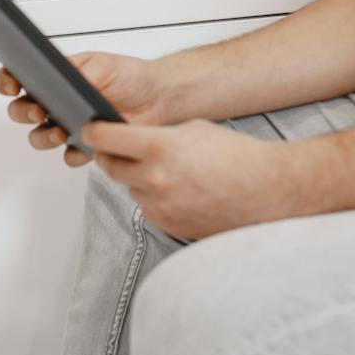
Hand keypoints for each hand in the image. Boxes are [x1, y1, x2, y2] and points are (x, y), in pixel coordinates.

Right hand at [0, 50, 170, 166]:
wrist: (159, 98)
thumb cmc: (131, 76)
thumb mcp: (103, 64)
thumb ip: (78, 71)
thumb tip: (59, 78)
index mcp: (57, 77)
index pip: (20, 78)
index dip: (8, 81)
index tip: (11, 85)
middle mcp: (58, 102)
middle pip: (22, 111)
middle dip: (23, 112)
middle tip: (38, 111)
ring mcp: (70, 124)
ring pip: (40, 137)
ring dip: (44, 137)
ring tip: (60, 132)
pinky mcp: (86, 144)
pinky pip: (69, 156)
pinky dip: (72, 155)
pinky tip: (81, 148)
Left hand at [84, 119, 295, 239]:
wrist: (266, 190)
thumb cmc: (237, 157)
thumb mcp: (193, 129)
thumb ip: (156, 135)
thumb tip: (130, 139)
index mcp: (159, 148)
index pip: (106, 138)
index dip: (93, 132)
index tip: (88, 130)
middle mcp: (154, 179)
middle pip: (110, 166)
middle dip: (112, 156)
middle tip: (120, 149)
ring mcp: (160, 206)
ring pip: (129, 188)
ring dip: (137, 178)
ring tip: (167, 170)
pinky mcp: (168, 225)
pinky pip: (147, 208)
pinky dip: (153, 197)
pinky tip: (178, 189)